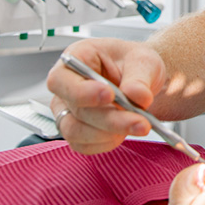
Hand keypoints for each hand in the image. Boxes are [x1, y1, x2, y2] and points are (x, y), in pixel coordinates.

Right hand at [46, 38, 165, 153]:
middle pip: (75, 110)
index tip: (110, 95)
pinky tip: (125, 132)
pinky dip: (107, 143)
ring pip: (76, 132)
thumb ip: (139, 77)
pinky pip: (84, 146)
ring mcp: (68, 111)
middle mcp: (65, 86)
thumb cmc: (134, 63)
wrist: (141, 80)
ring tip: (138, 125)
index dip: (81, 92)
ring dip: (109, 134)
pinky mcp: (77, 131)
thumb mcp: (144, 59)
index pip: (60, 79)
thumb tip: (137, 96)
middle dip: (110, 120)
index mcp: (75, 58)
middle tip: (140, 122)